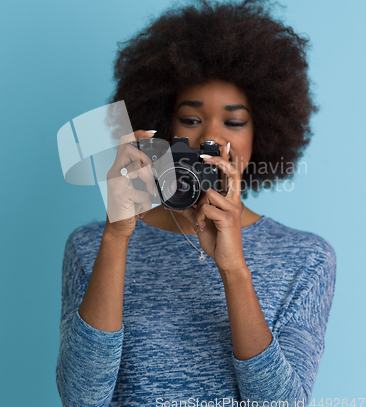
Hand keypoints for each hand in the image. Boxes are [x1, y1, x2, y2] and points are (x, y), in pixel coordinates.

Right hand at [105, 129, 156, 238]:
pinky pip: (140, 192)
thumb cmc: (130, 206)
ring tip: (150, 192)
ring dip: (149, 179)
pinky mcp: (119, 195)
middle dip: (145, 158)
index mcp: (119, 168)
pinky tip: (143, 207)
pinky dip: (146, 201)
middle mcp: (114, 172)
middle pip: (128, 149)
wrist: (118, 227)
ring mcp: (115, 183)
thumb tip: (160, 168)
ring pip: (136, 168)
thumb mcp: (137, 186)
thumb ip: (144, 175)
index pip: (124, 142)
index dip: (137, 133)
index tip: (152, 133)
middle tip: (153, 172)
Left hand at [172, 144, 247, 273]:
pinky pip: (207, 208)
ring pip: (210, 193)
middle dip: (219, 160)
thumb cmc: (217, 239)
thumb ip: (190, 209)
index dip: (227, 159)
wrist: (227, 260)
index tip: (223, 145)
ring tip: (200, 221)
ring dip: (199, 206)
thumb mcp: (201, 221)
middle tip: (204, 155)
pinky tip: (202, 227)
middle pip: (232, 172)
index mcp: (229, 199)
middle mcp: (234, 201)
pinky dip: (199, 217)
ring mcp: (233, 209)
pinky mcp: (229, 219)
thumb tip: (173, 202)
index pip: (231, 174)